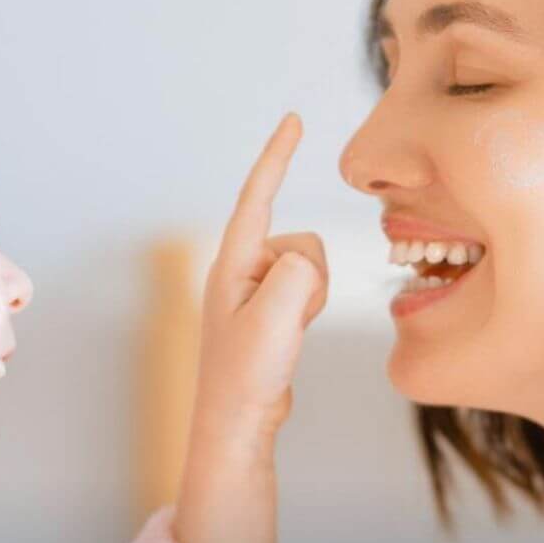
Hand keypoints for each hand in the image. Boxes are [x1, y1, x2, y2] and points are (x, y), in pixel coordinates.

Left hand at [191, 112, 327, 451]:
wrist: (238, 423)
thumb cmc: (247, 373)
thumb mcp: (275, 317)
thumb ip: (296, 272)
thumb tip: (303, 259)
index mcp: (230, 262)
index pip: (257, 195)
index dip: (278, 156)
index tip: (294, 120)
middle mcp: (240, 268)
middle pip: (302, 243)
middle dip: (309, 279)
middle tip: (283, 323)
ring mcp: (256, 289)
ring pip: (313, 267)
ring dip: (311, 299)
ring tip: (283, 334)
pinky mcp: (270, 308)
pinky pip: (310, 289)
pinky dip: (310, 309)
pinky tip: (285, 339)